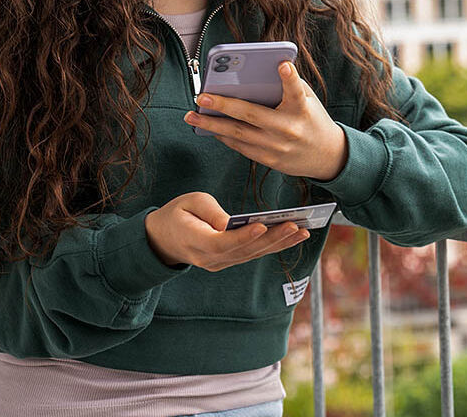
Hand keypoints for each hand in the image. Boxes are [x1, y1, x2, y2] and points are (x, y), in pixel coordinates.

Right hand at [145, 192, 309, 269]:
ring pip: (253, 255)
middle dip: (271, 239)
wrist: (164, 240)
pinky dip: (273, 245)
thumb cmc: (178, 215)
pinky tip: (293, 236)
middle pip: (244, 251)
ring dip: (279, 243)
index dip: (243, 237)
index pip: (222, 243)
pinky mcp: (230, 261)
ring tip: (302, 231)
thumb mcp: (188, 203)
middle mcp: (210, 259)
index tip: (262, 225)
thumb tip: (228, 222)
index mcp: (196, 242)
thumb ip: (208, 211)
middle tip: (295, 226)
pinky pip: (253, 254)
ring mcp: (221, 263)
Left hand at [184, 61, 348, 181]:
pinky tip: (208, 127)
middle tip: (201, 97)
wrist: (325, 156)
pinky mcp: (268, 159)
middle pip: (251, 115)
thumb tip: (257, 72)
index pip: (296, 91)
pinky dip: (222, 135)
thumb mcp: (308, 100)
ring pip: (238, 134)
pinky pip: (240, 146)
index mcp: (302, 109)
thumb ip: (288, 86)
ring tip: (191, 115)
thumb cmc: (312, 120)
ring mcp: (276, 146)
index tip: (282, 65)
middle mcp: (288, 129)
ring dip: (212, 124)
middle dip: (223, 106)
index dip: (289, 78)